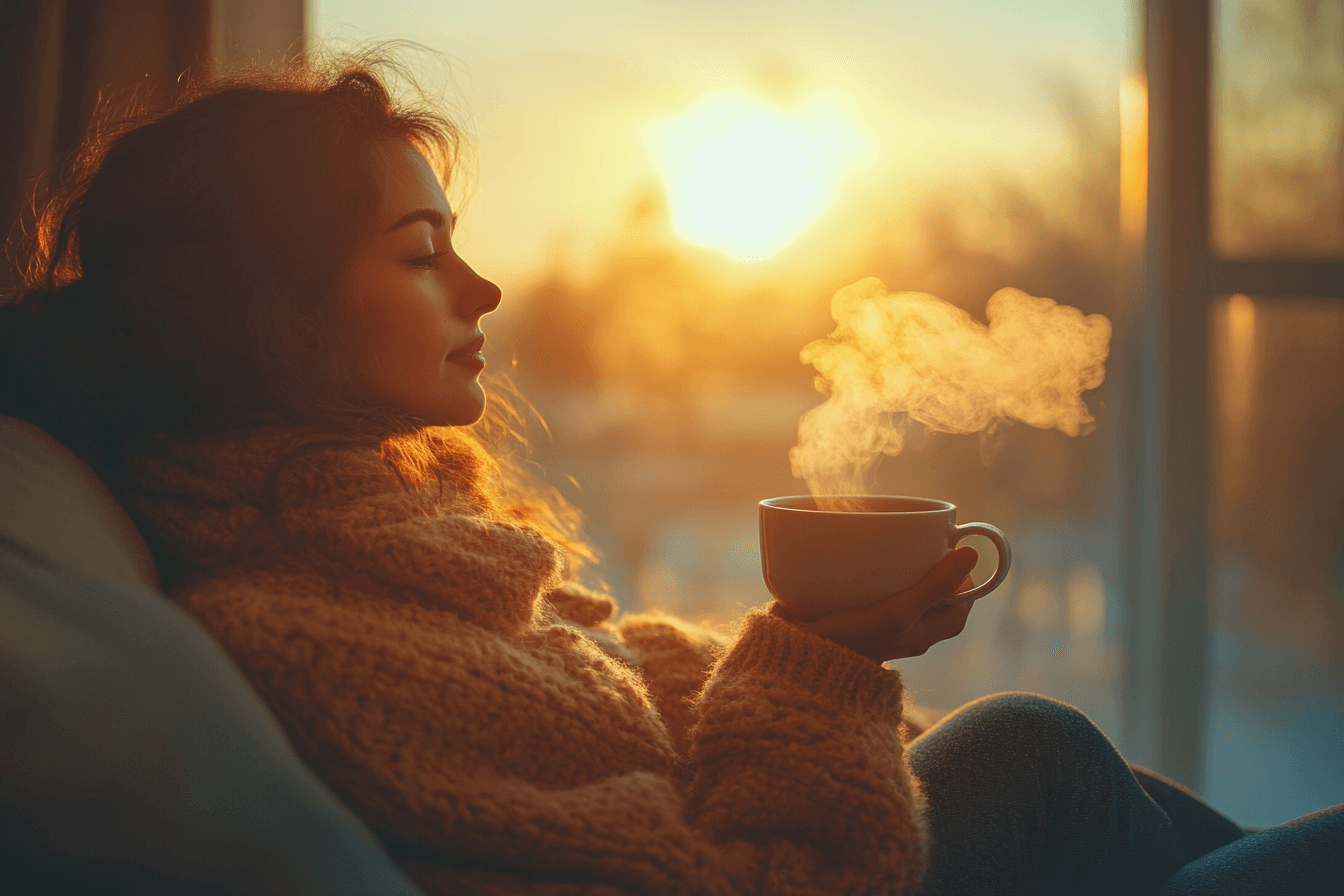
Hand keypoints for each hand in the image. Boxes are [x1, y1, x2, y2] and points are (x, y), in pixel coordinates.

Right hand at [770, 546, 978, 663]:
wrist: (803, 660)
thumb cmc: (854, 642)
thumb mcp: (899, 613)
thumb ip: (935, 586)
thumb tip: (972, 554)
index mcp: (924, 634)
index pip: (960, 605)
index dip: (963, 580)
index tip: (952, 554)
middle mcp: (906, 632)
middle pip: (933, 598)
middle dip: (931, 571)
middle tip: (921, 546)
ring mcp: (881, 627)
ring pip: (904, 596)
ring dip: (901, 573)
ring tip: (892, 548)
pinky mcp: (856, 619)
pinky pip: (875, 596)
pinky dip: (873, 577)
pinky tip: (860, 562)